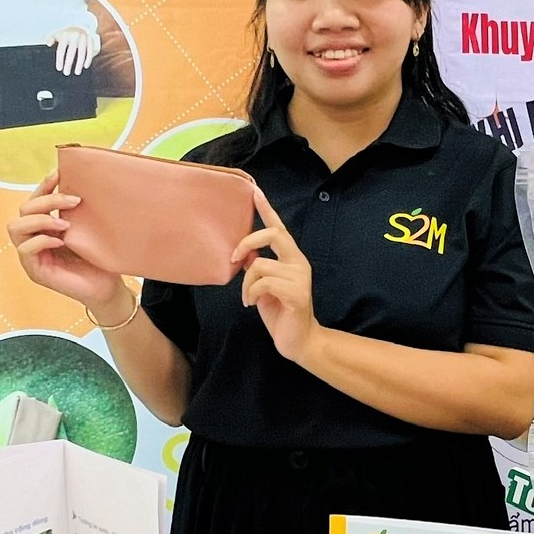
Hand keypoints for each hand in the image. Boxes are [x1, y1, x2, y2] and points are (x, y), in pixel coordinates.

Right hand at [7, 171, 129, 313]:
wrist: (108, 287)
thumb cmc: (99, 258)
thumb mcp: (87, 229)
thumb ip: (77, 211)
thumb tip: (81, 179)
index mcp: (44, 226)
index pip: (34, 201)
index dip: (43, 186)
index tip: (59, 173)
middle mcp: (34, 239)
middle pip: (23, 210)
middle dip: (46, 201)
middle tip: (73, 201)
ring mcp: (31, 256)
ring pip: (16, 228)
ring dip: (40, 220)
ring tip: (66, 224)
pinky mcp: (35, 271)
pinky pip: (25, 250)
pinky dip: (41, 241)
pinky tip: (61, 241)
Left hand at [48, 26, 96, 74]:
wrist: (79, 27)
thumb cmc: (65, 35)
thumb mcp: (57, 34)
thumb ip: (50, 38)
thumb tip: (48, 44)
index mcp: (64, 35)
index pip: (61, 49)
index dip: (60, 60)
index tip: (59, 68)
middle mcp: (74, 36)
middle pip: (71, 53)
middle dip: (68, 64)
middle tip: (66, 73)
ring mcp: (83, 38)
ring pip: (82, 53)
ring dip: (79, 64)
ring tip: (77, 72)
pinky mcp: (90, 40)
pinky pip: (90, 51)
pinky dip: (88, 59)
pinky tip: (85, 66)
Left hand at [233, 191, 320, 361]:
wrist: (298, 341)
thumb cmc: (281, 313)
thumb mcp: (264, 286)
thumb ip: (258, 268)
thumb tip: (245, 255)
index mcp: (292, 259)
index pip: (279, 228)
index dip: (267, 209)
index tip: (255, 191)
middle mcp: (299, 263)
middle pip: (274, 234)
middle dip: (248, 242)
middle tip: (233, 259)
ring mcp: (300, 278)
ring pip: (261, 265)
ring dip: (246, 283)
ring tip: (247, 299)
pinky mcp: (297, 294)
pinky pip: (265, 282)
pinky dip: (251, 293)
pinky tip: (251, 304)